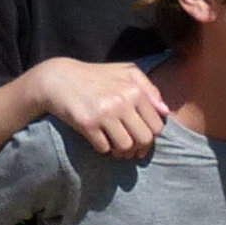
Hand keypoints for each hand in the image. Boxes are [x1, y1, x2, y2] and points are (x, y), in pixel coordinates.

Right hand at [31, 58, 168, 158]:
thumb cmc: (96, 77)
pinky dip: (104, 149)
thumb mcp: (125, 73)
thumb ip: (149, 89)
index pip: (157, 126)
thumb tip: (165, 112)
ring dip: (122, 151)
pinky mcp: (87, 124)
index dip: (151, 137)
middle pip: (144, 139)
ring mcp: (104, 113)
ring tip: (117, 146)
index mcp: (134, 90)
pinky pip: (105, 148)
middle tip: (131, 148)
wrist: (59, 79)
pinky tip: (101, 140)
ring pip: (126, 147)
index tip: (141, 137)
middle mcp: (122, 101)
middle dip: (139, 148)